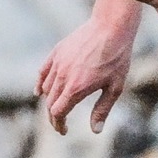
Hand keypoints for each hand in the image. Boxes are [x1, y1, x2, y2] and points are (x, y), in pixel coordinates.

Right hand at [37, 3, 140, 135]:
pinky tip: (40, 91)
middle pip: (50, 104)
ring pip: (45, 89)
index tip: (64, 131)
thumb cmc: (117, 57)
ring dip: (49, 102)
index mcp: (76, 88)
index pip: (58, 113)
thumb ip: (102, 109)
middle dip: (54, 117)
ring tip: (58, 108)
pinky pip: (43, 72)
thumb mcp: (115, 87)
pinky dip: (39, 84)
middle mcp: (63, 77)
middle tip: (61, 124)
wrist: (111, 26)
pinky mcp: (57, 52)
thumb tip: (96, 131)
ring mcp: (58, 64)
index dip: (59, 125)